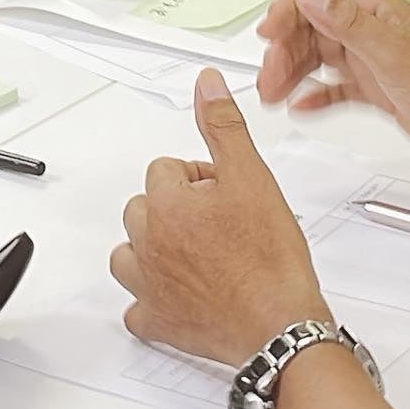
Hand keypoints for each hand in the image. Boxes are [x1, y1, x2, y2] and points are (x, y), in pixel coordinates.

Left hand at [112, 71, 335, 365]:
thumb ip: (223, 127)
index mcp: (167, 204)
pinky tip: (175, 295)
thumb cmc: (269, 260)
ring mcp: (149, 285)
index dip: (199, 177)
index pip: (165, 170)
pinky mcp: (158, 322)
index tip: (222, 193)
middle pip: (145, 207)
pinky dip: (151, 301)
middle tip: (217, 223)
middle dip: (176, 210)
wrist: (279, 323)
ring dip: (153, 249)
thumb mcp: (252, 176)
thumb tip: (206, 85)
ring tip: (192, 253)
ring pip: (130, 253)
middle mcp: (149, 242)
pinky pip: (136, 309)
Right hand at [254, 0, 409, 169]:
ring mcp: (374, 61)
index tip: (267, 34)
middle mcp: (374, 33)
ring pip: (320, 58)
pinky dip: (314, 94)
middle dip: (285, 51)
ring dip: (293, 73)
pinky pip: (336, 86)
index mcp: (378, 14)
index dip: (289, 13)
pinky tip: (301, 105)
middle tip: (270, 79)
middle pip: (314, 30)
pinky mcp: (377, 89)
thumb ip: (349, 24)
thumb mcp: (392, 54)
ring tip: (274, 94)